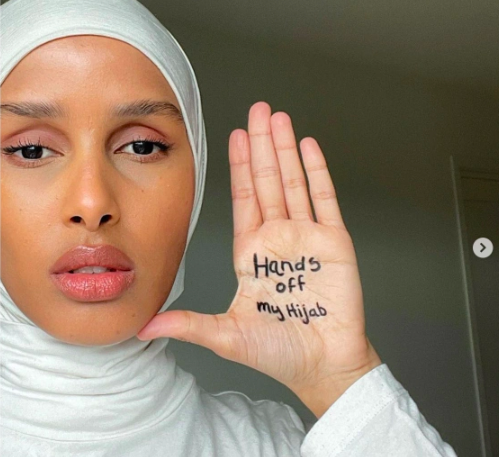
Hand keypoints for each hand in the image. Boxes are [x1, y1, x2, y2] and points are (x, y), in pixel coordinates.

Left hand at [137, 101, 381, 417]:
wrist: (323, 366)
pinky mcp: (335, 243)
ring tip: (280, 118)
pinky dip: (317, 172)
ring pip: (294, 182)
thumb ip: (188, 324)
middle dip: (261, 145)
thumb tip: (144, 328)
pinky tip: (309, 147)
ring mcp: (307, 237)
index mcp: (251, 253)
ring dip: (286, 149)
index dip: (238, 166)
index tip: (235, 136)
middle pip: (267, 181)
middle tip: (258, 110)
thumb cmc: (278, 352)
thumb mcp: (226, 335)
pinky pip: (324, 199)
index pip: (243, 198)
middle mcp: (277, 238)